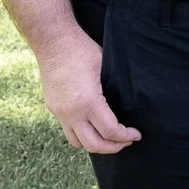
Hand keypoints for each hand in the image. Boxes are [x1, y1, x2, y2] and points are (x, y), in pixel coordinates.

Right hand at [36, 30, 141, 153]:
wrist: (52, 41)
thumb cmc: (81, 50)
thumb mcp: (105, 66)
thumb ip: (114, 89)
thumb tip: (130, 104)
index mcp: (88, 102)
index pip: (110, 131)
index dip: (126, 136)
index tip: (136, 134)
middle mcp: (72, 112)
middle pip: (94, 145)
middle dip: (113, 147)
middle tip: (126, 141)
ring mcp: (60, 113)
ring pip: (78, 143)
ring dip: (95, 145)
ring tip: (109, 139)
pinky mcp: (53, 108)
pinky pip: (68, 130)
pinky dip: (82, 134)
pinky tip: (92, 126)